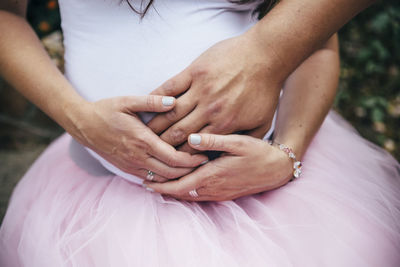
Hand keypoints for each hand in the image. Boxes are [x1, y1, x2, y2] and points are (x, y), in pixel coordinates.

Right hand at [71, 95, 207, 181]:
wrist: (83, 125)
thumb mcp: (127, 101)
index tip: (204, 155)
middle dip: (189, 170)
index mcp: (141, 140)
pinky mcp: (127, 168)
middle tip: (204, 164)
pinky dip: (164, 178)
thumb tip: (174, 101)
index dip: (191, 159)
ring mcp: (131, 165)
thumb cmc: (106, 110)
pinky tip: (174, 172)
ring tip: (193, 169)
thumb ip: (152, 101)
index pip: (173, 157)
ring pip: (161, 179)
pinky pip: (150, 179)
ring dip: (178, 176)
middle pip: (171, 172)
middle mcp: (138, 157)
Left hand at [144, 133, 292, 200]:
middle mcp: (213, 188)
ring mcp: (218, 193)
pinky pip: (198, 196)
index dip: (161, 185)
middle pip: (181, 194)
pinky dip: (185, 191)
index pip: (180, 186)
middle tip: (146, 182)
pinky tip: (180, 184)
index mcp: (212, 175)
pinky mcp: (223, 193)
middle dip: (162, 189)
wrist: (276, 169)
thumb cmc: (258, 153)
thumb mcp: (237, 142)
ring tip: (157, 183)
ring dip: (172, 191)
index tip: (146, 180)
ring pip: (189, 196)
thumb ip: (213, 141)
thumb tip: (190, 137)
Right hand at [147, 34, 282, 151]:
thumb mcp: (262, 122)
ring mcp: (200, 89)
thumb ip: (246, 140)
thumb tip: (231, 154)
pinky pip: (170, 86)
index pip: (194, 146)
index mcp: (224, 125)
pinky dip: (157, 96)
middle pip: (178, 132)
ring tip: (145, 132)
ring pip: (171, 113)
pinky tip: (147, 104)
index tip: (168, 160)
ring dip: (156, 124)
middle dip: (162, 144)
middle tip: (150, 150)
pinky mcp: (194, 71)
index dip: (179, 155)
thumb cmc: (265, 89)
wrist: (266, 55)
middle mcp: (209, 110)